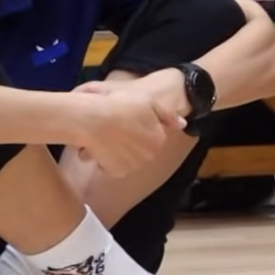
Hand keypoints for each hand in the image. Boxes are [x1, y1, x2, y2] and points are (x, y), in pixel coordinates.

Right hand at [71, 76, 186, 178]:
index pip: (154, 137)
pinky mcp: (118, 173)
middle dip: (132, 142)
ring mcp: (134, 166)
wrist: (92, 119)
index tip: (129, 120)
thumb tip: (182, 125)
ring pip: (129, 160)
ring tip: (108, 136)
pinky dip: (108, 160)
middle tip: (118, 128)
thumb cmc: (119, 105)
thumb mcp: (148, 102)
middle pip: (143, 150)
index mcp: (159, 139)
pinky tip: (101, 147)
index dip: (141, 128)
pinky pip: (114, 167)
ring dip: (120, 152)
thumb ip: (167, 115)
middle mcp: (151, 156)